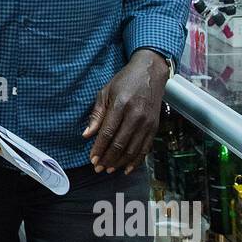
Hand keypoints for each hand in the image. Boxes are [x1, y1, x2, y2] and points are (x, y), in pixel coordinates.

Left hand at [82, 49, 169, 174]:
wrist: (150, 73)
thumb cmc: (124, 81)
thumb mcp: (105, 92)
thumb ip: (97, 114)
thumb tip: (87, 135)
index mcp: (121, 105)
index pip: (108, 133)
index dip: (99, 148)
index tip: (92, 159)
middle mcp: (136, 115)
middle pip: (120, 144)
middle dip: (108, 159)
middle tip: (98, 168)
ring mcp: (147, 122)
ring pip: (133, 149)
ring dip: (120, 162)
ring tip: (109, 169)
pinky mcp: (155, 127)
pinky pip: (145, 148)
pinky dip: (136, 160)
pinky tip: (127, 168)